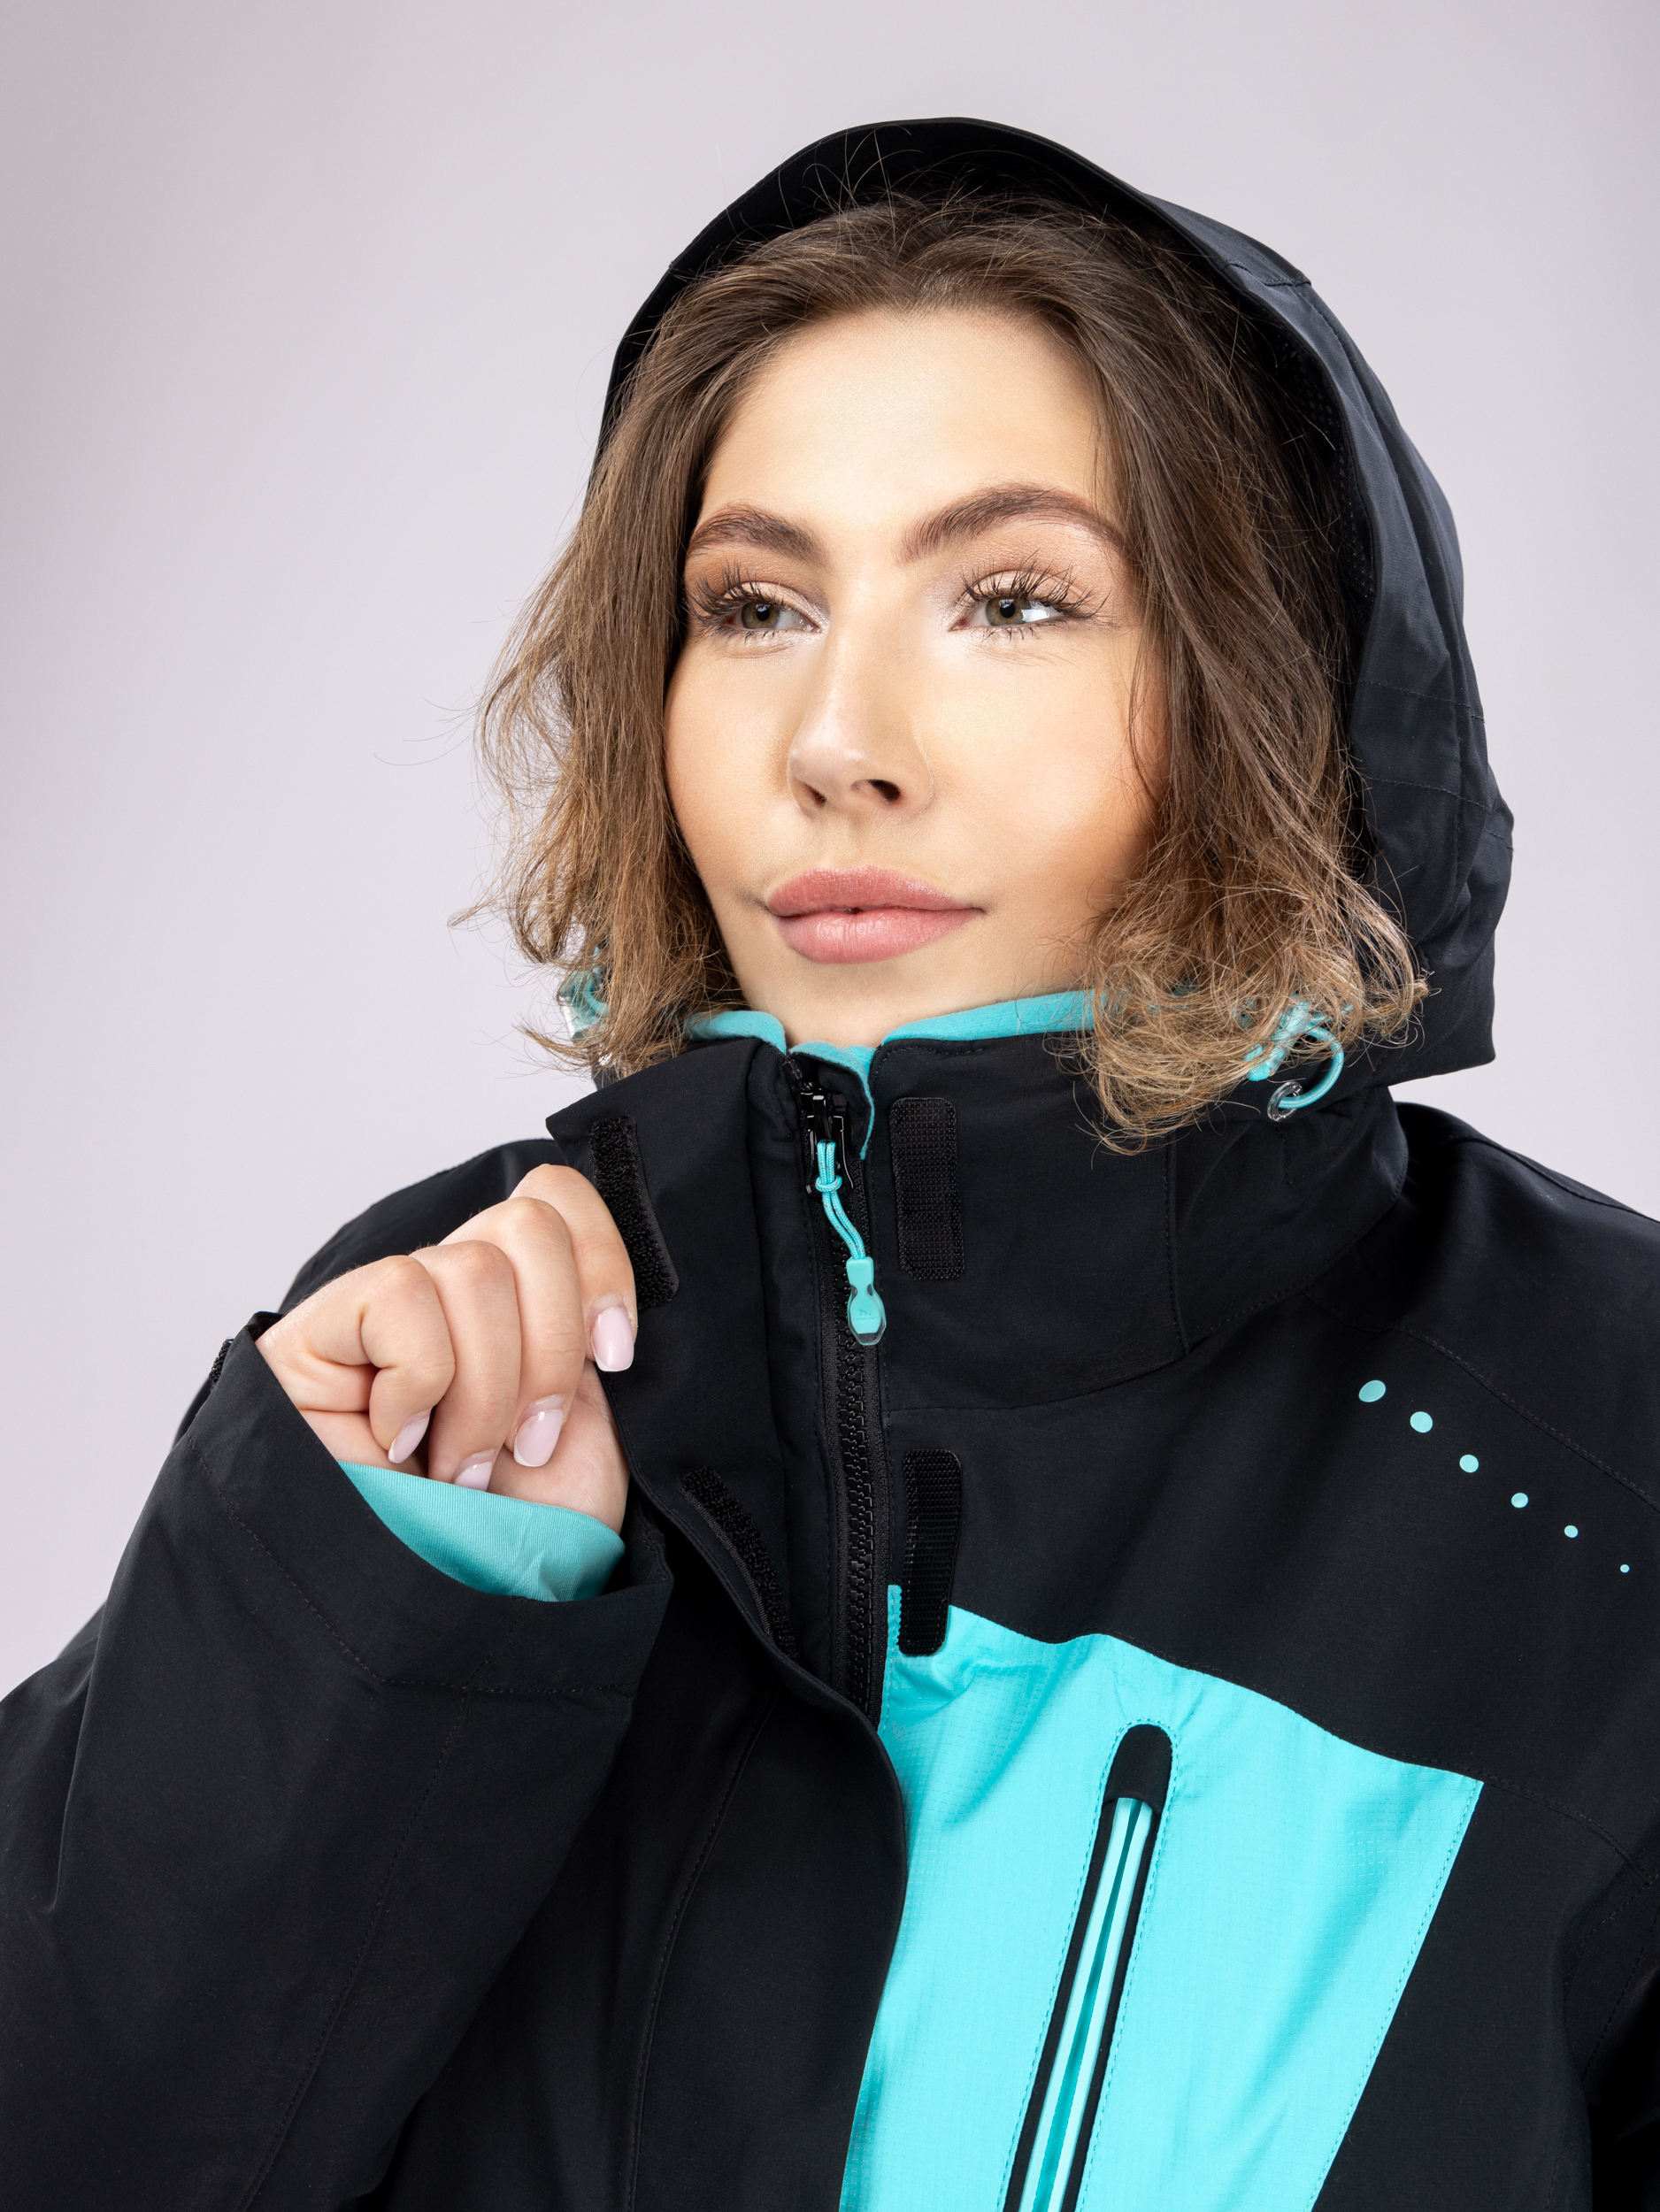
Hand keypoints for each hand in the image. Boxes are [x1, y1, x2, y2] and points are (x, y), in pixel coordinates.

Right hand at [257, 1166, 634, 1531]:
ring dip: (488, 1390)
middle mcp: (446, 1294)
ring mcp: (377, 1311)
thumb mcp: (589, 1434)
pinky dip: (423, 1381)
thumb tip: (601, 1272)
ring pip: (473, 1268)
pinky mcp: (314, 1334)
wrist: (438, 1618)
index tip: (618, 1358)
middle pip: (527, 1224)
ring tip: (463, 1469)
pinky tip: (400, 1443)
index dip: (601, 1259)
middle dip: (552, 1345)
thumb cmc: (513, 1542)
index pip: (554, 1198)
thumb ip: (588, 1340)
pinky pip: (401, 1295)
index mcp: (516, 1304)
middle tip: (531, 1442)